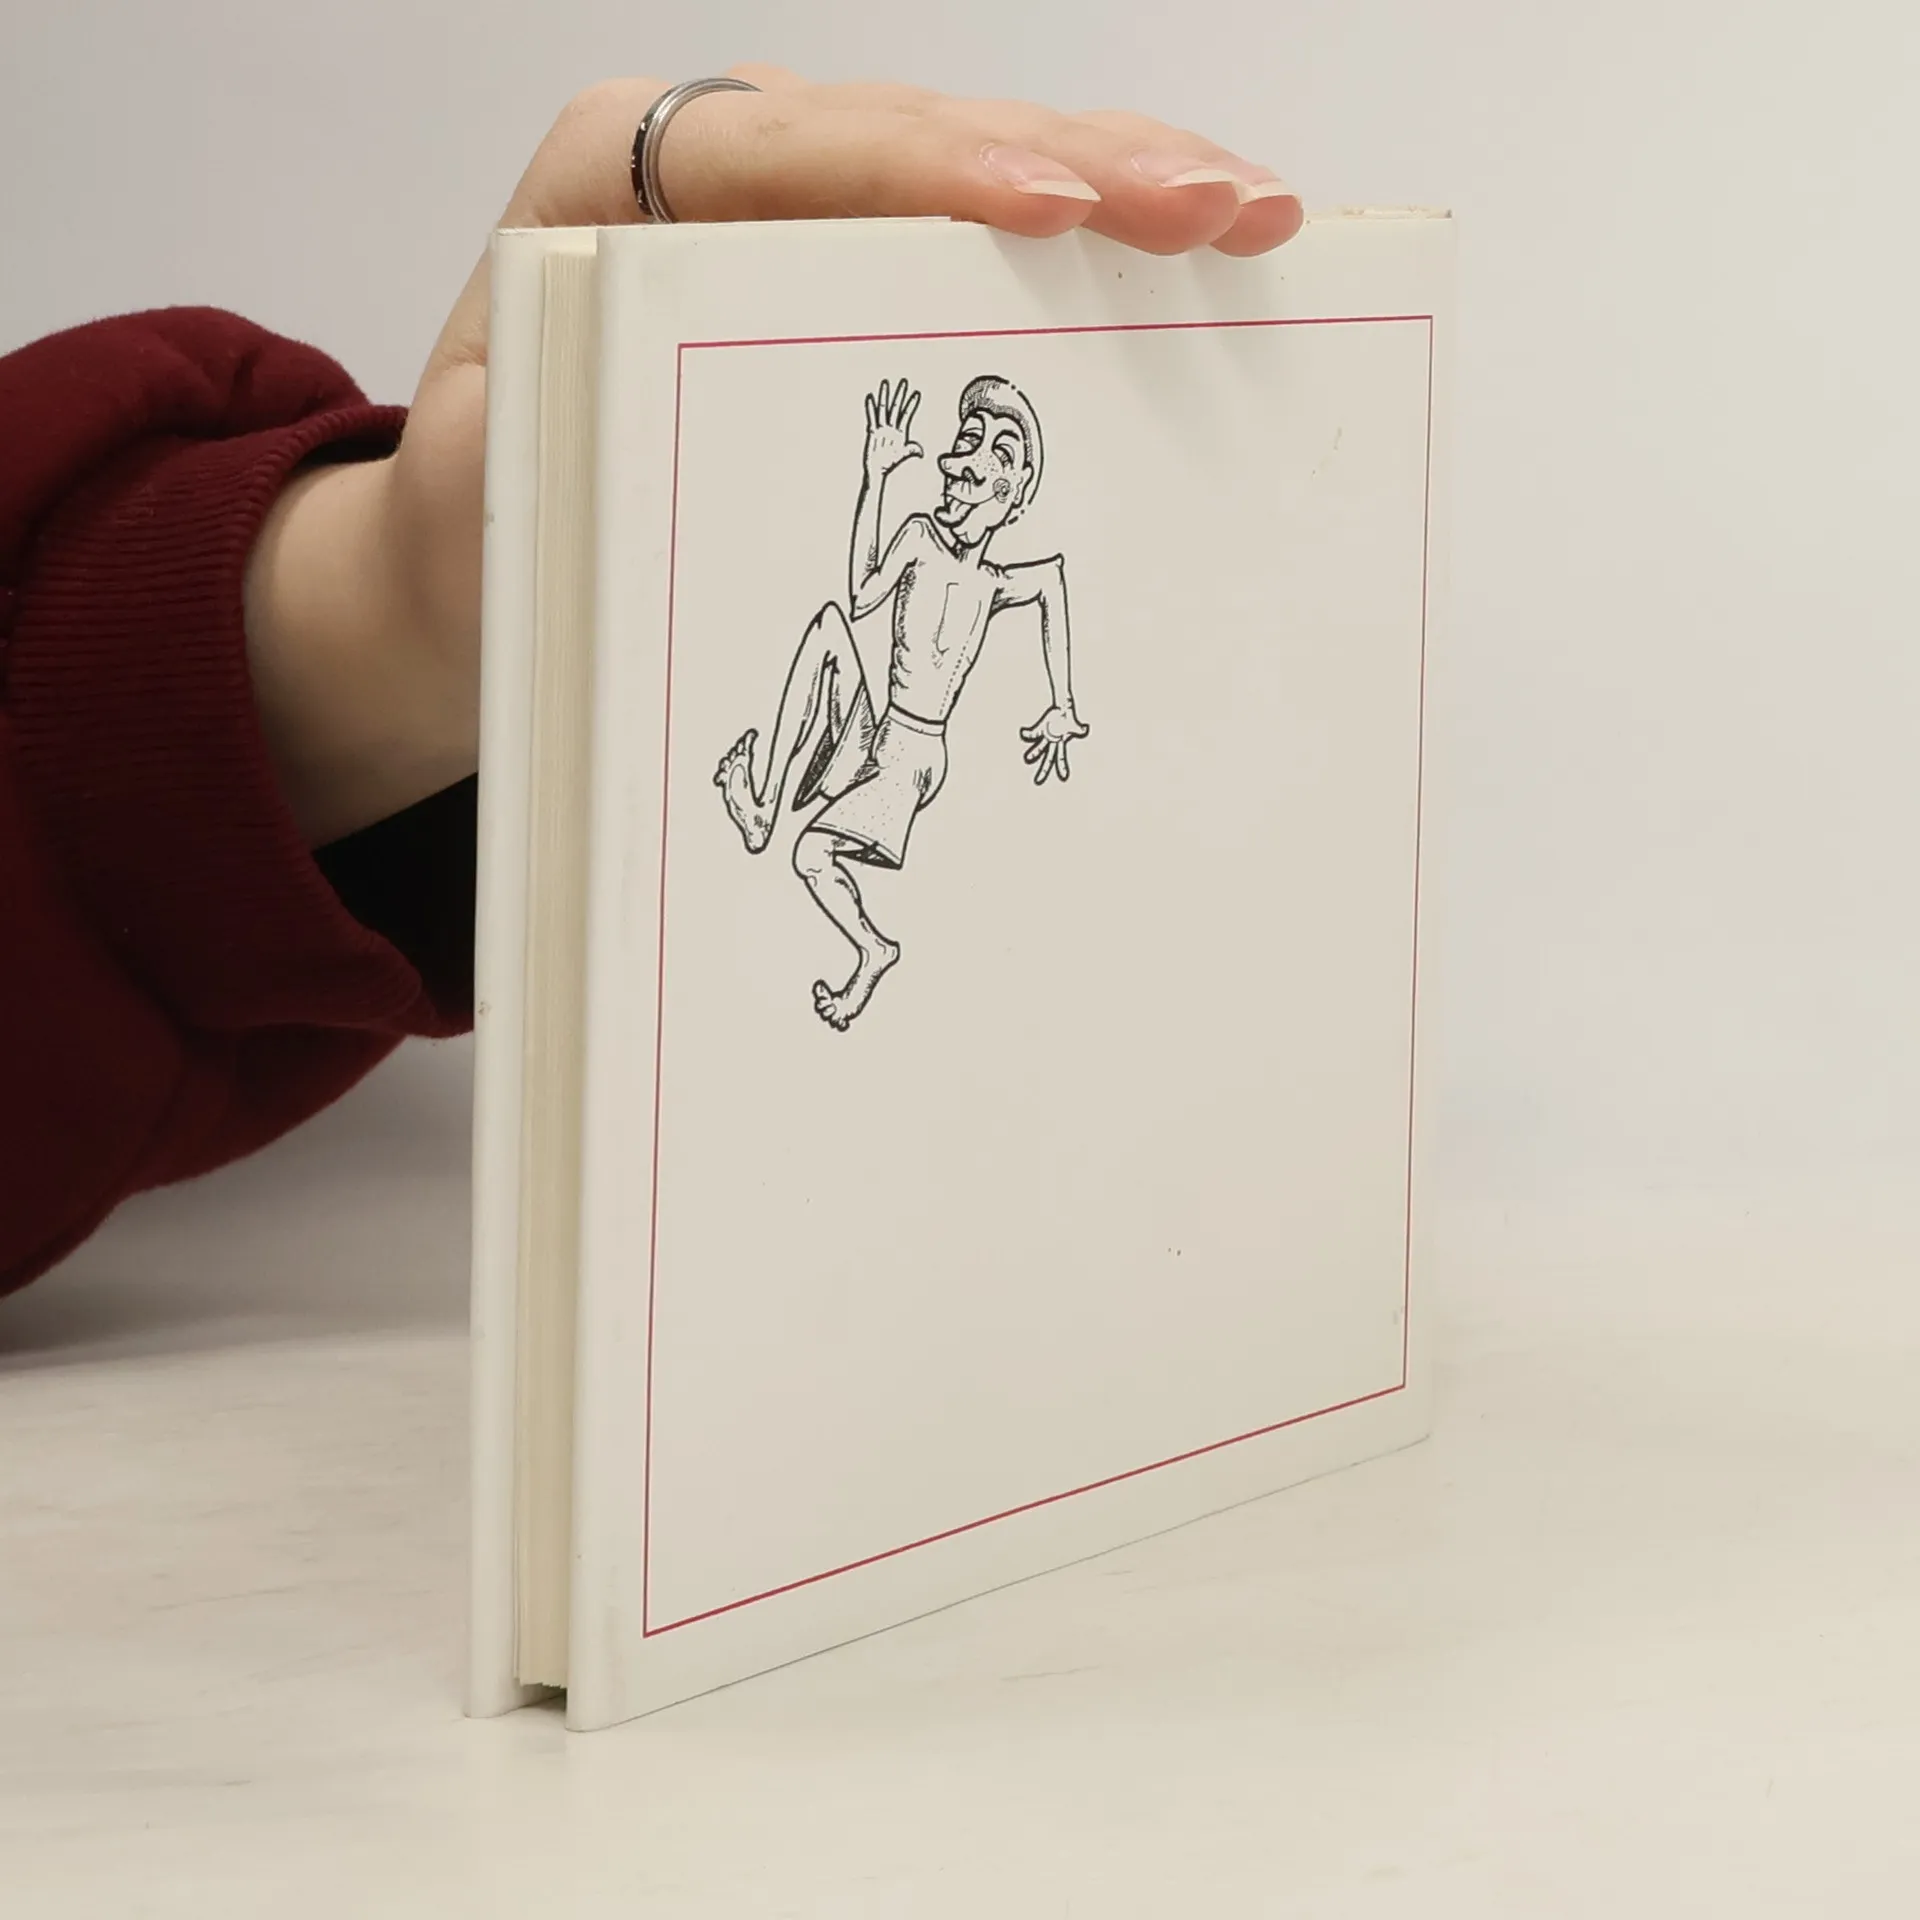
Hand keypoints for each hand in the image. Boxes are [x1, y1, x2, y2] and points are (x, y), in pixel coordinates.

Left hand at [247, 71, 1299, 843]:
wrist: (472, 576)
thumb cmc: (481, 535)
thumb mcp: (477, 490)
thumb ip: (544, 427)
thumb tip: (671, 402)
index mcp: (611, 187)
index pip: (779, 149)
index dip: (924, 168)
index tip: (1047, 209)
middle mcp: (716, 176)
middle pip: (912, 137)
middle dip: (1077, 162)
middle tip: (1215, 209)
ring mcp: (801, 222)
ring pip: (976, 171)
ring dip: (1122, 189)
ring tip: (1250, 217)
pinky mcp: (855, 287)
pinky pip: (985, 248)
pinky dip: (1094, 258)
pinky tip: (1194, 258)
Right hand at [864, 380, 922, 478]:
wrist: (878, 470)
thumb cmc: (890, 463)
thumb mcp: (903, 455)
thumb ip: (912, 450)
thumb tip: (921, 451)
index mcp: (900, 432)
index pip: (907, 414)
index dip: (912, 404)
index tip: (916, 394)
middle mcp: (891, 427)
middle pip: (896, 407)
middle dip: (900, 394)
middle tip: (904, 382)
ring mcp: (882, 428)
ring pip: (884, 409)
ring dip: (885, 396)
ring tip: (886, 384)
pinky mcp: (873, 431)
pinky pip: (872, 417)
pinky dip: (871, 408)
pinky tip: (871, 398)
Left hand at [1021, 705, 1090, 784]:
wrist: (1061, 710)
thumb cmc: (1069, 719)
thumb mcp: (1075, 725)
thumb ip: (1080, 729)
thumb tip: (1085, 729)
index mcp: (1060, 743)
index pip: (1061, 757)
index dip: (1062, 766)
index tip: (1064, 776)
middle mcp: (1052, 743)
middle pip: (1048, 759)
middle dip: (1044, 770)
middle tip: (1038, 781)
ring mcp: (1045, 737)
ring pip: (1039, 748)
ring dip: (1034, 753)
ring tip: (1028, 758)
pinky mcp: (1040, 729)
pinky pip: (1033, 734)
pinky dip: (1028, 733)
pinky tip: (1022, 732)